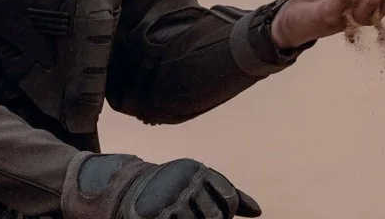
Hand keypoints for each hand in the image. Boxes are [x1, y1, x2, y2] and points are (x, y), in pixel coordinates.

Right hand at [62, 152, 261, 218]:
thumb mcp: (199, 185)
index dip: (226, 212)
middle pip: (217, 218)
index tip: (214, 212)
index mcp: (196, 170)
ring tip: (180, 214)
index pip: (229, 200)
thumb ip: (227, 195)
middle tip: (193, 215)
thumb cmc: (170, 189)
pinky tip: (170, 217)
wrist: (125, 188)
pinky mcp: (157, 216)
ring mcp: (170, 199)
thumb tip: (259, 212)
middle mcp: (184, 181)